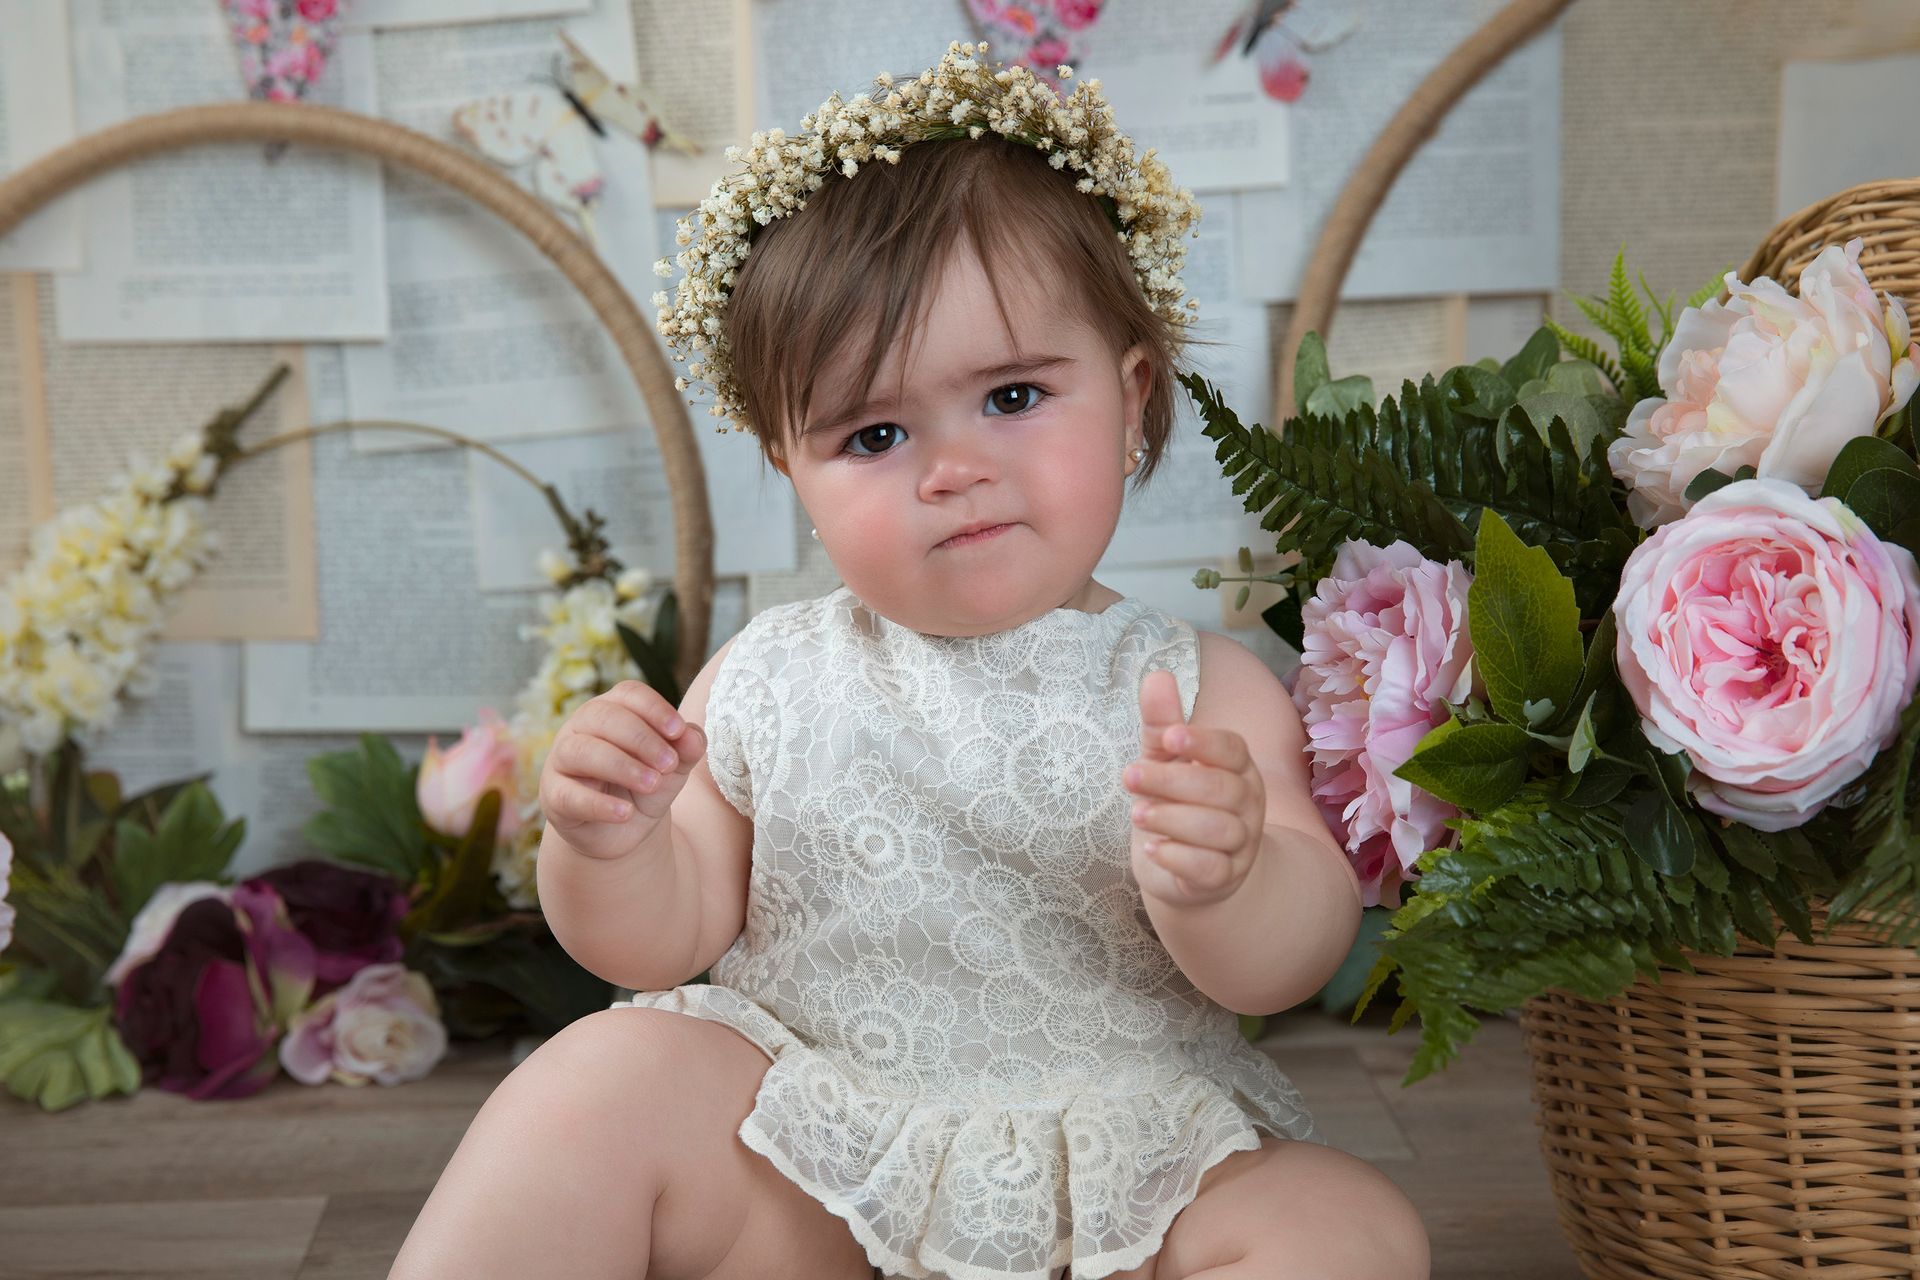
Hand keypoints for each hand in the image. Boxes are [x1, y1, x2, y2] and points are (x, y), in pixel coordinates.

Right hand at [539, 680, 704, 860]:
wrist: (623, 831)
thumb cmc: (646, 785)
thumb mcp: (672, 768)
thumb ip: (686, 750)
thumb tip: (692, 737)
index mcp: (612, 710)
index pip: (628, 694)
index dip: (654, 708)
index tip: (678, 731)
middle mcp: (581, 728)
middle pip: (603, 717)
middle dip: (641, 738)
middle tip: (669, 764)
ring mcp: (562, 761)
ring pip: (581, 751)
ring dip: (621, 766)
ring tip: (652, 784)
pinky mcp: (554, 796)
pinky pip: (568, 795)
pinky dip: (598, 804)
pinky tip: (625, 813)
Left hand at [1123, 668, 1263, 908]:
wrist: (1193, 872)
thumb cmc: (1179, 804)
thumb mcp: (1165, 761)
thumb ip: (1163, 723)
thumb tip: (1156, 674)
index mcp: (1236, 768)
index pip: (1233, 749)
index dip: (1204, 741)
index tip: (1170, 737)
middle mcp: (1247, 804)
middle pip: (1220, 788)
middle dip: (1173, 781)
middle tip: (1130, 776)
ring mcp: (1240, 844)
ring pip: (1218, 829)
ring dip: (1173, 819)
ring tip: (1137, 813)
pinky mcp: (1224, 879)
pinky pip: (1210, 869)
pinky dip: (1180, 858)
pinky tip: (1154, 848)